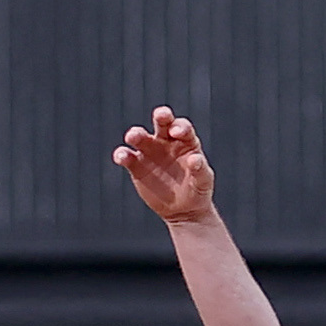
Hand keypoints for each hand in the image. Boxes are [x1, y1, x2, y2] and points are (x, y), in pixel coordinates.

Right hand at [115, 107, 214, 224]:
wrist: (184, 209)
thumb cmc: (197, 191)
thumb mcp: (203, 182)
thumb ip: (201, 170)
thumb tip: (195, 160)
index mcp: (185, 141)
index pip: (182, 126)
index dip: (180, 126)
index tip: (177, 132)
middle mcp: (166, 141)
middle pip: (162, 122)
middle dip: (161, 116)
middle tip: (160, 116)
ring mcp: (150, 151)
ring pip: (140, 136)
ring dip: (136, 134)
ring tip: (133, 138)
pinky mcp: (136, 165)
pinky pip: (126, 156)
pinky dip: (122, 154)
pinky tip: (122, 158)